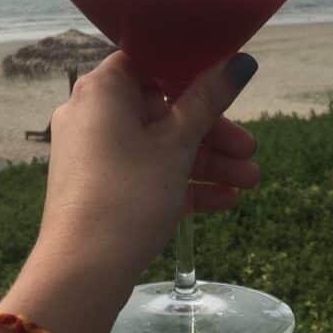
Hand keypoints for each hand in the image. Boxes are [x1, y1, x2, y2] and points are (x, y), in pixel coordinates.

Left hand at [35, 50, 259, 280]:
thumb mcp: (177, 144)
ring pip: (158, 145)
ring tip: (249, 181)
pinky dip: (181, 182)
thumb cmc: (130, 192)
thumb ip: (209, 100)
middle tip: (249, 148)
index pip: (149, 62)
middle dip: (211, 130)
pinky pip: (145, 172)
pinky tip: (226, 200)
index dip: (191, 70)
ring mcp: (93, 152)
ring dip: (205, 160)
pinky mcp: (99, 187)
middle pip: (161, 108)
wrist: (83, 271)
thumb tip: (240, 61)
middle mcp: (92, 113)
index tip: (226, 86)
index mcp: (102, 89)